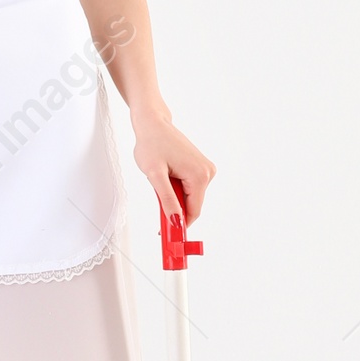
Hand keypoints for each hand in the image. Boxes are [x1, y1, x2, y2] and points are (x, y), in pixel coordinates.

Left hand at [131, 111, 214, 226]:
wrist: (153, 124)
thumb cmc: (151, 144)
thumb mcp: (155, 175)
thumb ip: (166, 199)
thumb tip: (175, 220)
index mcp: (200, 175)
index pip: (194, 211)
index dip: (181, 225)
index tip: (168, 236)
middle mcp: (207, 172)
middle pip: (192, 205)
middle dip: (176, 210)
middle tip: (158, 212)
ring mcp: (205, 169)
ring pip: (190, 197)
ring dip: (175, 198)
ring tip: (160, 183)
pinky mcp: (200, 167)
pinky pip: (190, 188)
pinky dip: (177, 190)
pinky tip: (166, 178)